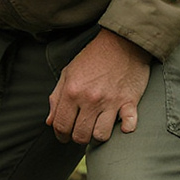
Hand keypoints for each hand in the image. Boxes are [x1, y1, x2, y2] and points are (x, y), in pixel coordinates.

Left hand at [47, 29, 151, 144]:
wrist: (122, 41)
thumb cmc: (92, 58)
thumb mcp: (68, 73)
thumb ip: (56, 98)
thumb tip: (50, 122)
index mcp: (72, 92)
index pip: (61, 126)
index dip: (61, 135)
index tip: (65, 136)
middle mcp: (90, 99)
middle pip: (80, 136)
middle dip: (78, 138)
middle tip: (81, 132)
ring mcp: (110, 101)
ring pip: (101, 136)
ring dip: (98, 135)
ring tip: (98, 127)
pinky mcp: (129, 101)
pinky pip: (128, 124)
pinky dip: (126, 128)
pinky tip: (122, 124)